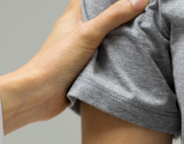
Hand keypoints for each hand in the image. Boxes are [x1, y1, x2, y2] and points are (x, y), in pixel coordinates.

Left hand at [0, 0, 147, 133]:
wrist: (41, 94)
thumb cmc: (55, 62)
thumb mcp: (88, 34)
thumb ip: (113, 16)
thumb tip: (138, 0)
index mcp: (73, 17)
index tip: (128, 0)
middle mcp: (76, 32)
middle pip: (102, 19)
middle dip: (120, 18)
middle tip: (142, 17)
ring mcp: (81, 51)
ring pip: (105, 40)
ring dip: (120, 40)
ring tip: (141, 37)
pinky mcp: (85, 69)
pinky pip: (105, 60)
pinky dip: (116, 59)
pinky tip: (129, 61)